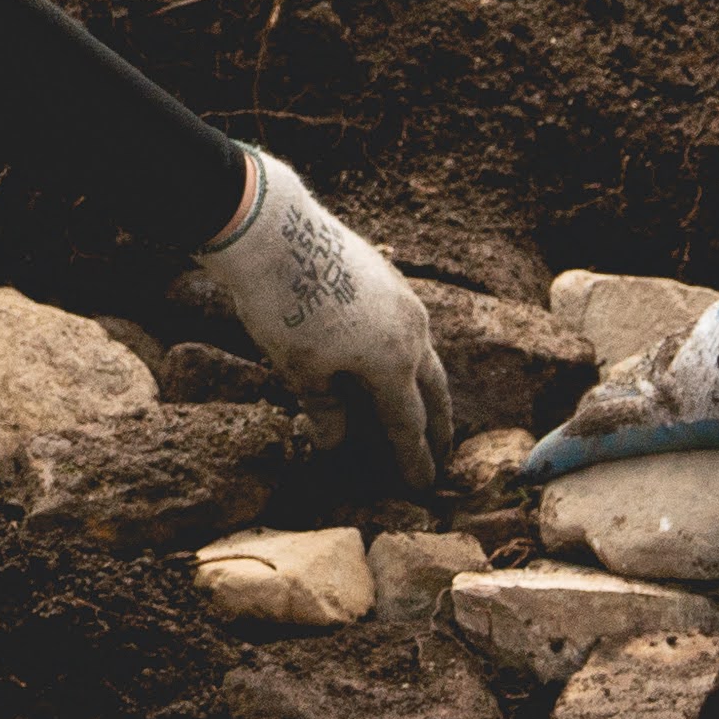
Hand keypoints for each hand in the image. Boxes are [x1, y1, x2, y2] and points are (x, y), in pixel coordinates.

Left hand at [191, 148, 453, 488]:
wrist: (276, 231)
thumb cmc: (285, 307)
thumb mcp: (300, 371)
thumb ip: (325, 412)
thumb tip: (335, 440)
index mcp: (393, 363)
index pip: (408, 425)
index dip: (414, 460)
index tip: (422, 487)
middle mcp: (411, 331)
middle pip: (433, 390)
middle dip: (438, 427)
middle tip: (442, 455)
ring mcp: (403, 298)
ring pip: (426, 353)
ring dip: (427, 385)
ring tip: (423, 405)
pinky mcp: (386, 275)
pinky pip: (409, 325)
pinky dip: (409, 352)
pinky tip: (394, 353)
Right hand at [524, 200, 718, 567]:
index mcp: (668, 406)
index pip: (596, 435)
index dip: (559, 455)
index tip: (525, 470)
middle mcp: (666, 372)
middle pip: (606, 399)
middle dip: (585, 425)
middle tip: (574, 442)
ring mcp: (689, 343)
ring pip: (638, 371)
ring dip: (624, 394)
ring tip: (629, 412)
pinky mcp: (717, 321)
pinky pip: (672, 353)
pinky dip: (666, 372)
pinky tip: (695, 375)